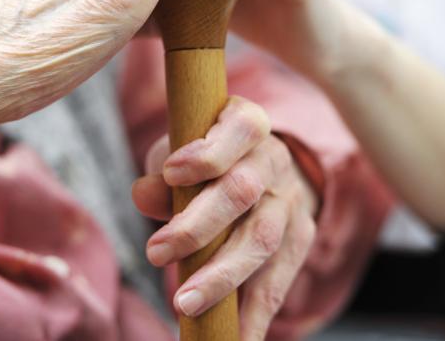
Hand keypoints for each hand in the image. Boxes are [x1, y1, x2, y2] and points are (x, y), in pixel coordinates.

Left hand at [132, 96, 316, 339]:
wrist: (264, 170)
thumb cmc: (210, 159)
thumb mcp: (182, 153)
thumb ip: (162, 174)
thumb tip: (144, 195)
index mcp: (247, 126)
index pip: (241, 128)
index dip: (209, 152)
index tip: (170, 174)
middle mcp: (275, 161)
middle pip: (243, 192)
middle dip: (199, 227)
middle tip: (156, 253)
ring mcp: (291, 204)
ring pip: (262, 241)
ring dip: (221, 277)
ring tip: (184, 305)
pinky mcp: (300, 241)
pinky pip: (278, 282)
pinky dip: (253, 315)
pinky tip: (232, 339)